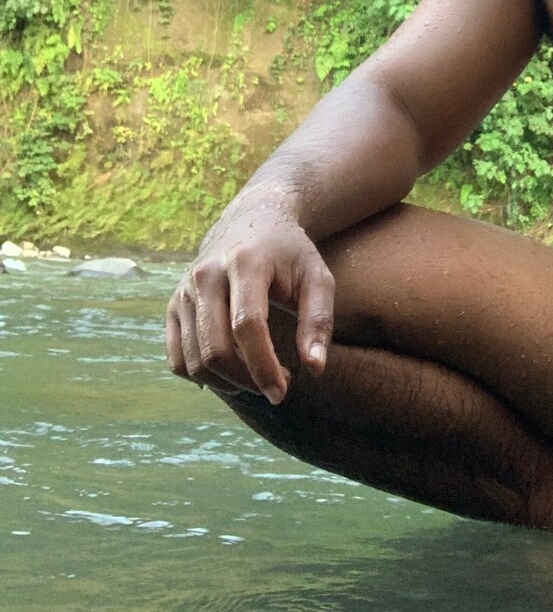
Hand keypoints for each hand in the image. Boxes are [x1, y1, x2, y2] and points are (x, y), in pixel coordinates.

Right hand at [165, 204, 334, 402]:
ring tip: (258, 377)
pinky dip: (201, 377)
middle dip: (247, 381)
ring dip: (228, 383)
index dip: (263, 366)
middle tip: (277, 386)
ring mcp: (184, 290)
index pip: (247, 327)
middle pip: (216, 349)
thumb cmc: (291, 253)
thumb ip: (318, 321)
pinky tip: (230, 375)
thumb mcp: (317, 277)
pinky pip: (176, 359)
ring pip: (194, 361)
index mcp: (244, 263)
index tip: (283, 392)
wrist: (252, 219)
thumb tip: (315, 369)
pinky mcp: (173, 304)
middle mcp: (206, 275)